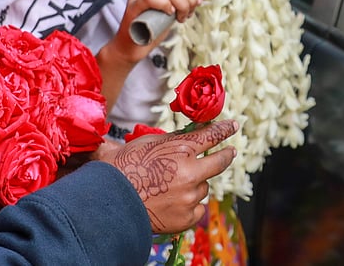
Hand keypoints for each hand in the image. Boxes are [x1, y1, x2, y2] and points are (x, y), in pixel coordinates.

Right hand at [97, 119, 239, 232]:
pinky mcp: (186, 217)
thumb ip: (174, 140)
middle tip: (230, 152)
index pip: (211, 135)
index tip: (233, 126)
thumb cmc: (123, 168)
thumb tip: (193, 134)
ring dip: (195, 185)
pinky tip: (173, 203)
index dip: (224, 129)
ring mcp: (189, 197)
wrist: (110, 200)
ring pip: (204, 187)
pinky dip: (190, 206)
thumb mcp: (148, 143)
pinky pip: (198, 208)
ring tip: (171, 187)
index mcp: (180, 150)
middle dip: (226, 155)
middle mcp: (190, 173)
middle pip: (220, 162)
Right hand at [98, 0, 203, 110]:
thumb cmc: (152, 29)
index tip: (197, 2)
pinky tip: (169, 14)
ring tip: (180, 18)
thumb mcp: (171, 10)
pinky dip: (165, 4)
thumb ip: (181, 0)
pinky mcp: (133, 6)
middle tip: (188, 14)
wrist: (133, 47)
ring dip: (182, 5)